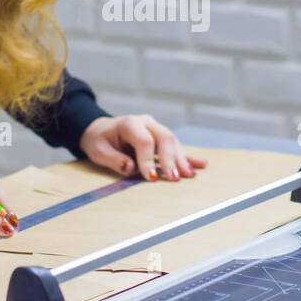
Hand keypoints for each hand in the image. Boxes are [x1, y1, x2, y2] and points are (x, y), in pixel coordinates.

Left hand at [78, 114, 208, 180]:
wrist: (101, 130)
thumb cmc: (99, 141)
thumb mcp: (98, 151)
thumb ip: (114, 159)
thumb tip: (131, 167)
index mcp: (128, 124)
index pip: (144, 140)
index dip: (148, 160)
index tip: (152, 178)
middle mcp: (145, 123)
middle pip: (163, 137)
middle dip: (170, 159)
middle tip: (174, 178)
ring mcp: (155, 128)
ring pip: (173, 141)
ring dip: (181, 159)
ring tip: (188, 175)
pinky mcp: (161, 137)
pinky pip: (176, 146)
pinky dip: (187, 156)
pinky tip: (201, 164)